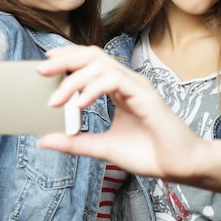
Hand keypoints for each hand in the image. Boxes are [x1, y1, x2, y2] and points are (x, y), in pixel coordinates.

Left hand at [37, 45, 210, 180]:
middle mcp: (128, 82)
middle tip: (41, 71)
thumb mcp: (103, 148)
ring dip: (74, 79)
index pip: (91, 63)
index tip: (44, 68)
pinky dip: (93, 88)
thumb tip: (44, 139)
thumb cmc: (150, 154)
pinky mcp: (145, 94)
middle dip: (65, 59)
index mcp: (120, 89)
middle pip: (93, 55)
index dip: (68, 59)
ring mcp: (137, 86)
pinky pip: (114, 80)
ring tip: (56, 100)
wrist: (180, 166)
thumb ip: (75, 142)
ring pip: (100, 65)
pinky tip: (80, 104)